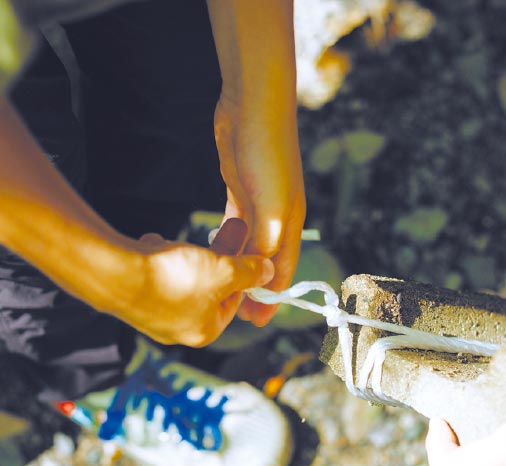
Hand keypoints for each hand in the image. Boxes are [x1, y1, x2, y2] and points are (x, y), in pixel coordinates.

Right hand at [103, 222, 273, 346]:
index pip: (234, 300)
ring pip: (180, 278)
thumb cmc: (174, 277)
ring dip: (185, 256)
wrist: (115, 274)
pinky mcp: (131, 300)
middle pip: (208, 289)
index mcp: (204, 331)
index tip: (244, 247)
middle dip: (214, 259)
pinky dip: (158, 257)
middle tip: (223, 232)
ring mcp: (152, 317)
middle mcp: (178, 330)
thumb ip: (250, 272)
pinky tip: (153, 247)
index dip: (242, 271)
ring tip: (176, 245)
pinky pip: (155, 274)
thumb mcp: (225, 271)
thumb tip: (268, 272)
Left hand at [214, 94, 304, 325]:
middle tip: (234, 313)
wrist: (254, 105)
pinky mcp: (242, 186)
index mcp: (290, 224)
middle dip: (253, 288)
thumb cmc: (265, 153)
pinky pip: (236, 222)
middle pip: (266, 262)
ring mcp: (261, 200)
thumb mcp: (267, 206)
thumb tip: (266, 280)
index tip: (255, 322)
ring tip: (224, 287)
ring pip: (250, 244)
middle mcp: (279, 216)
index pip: (282, 271)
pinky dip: (229, 239)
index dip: (269, 298)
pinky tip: (215, 248)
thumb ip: (266, 243)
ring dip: (240, 265)